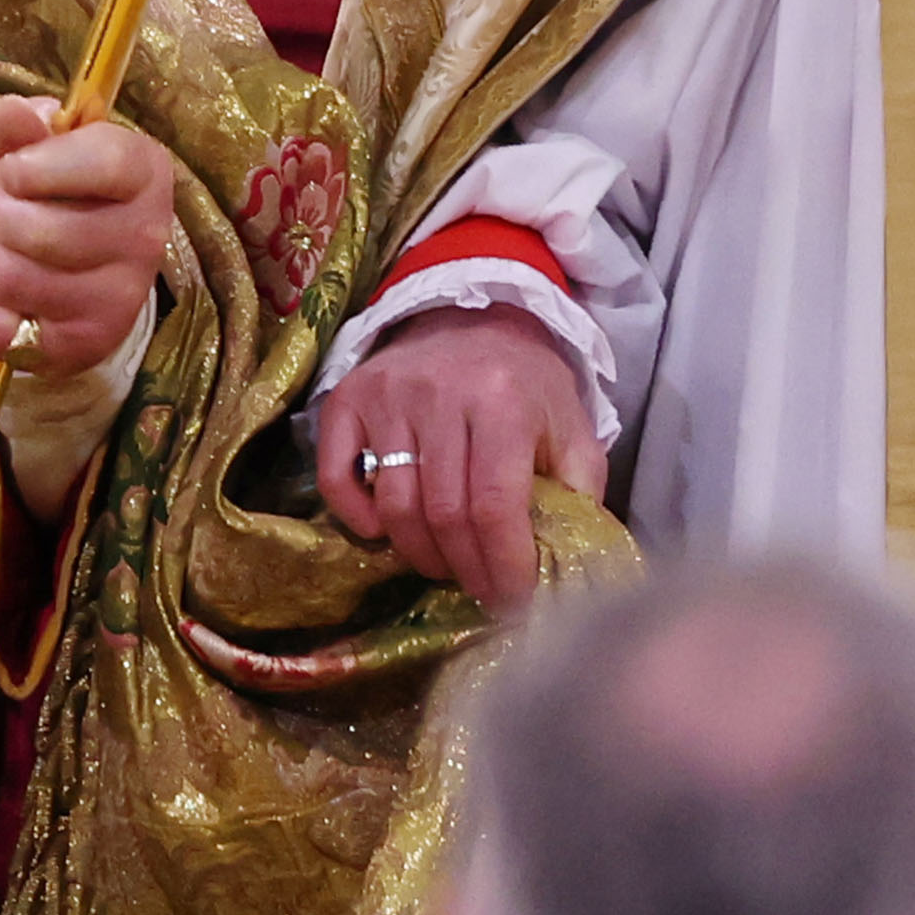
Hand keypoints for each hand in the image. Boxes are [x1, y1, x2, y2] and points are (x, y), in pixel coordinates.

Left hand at [0, 97, 174, 379]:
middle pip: (35, 226)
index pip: (102, 160)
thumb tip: (11, 111)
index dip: (38, 165)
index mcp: (145, 174)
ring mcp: (115, 302)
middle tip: (11, 214)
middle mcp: (143, 241)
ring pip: (5, 276)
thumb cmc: (64, 197)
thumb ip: (24, 129)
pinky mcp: (78, 348)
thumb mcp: (45, 152)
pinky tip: (0, 299)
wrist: (93, 283)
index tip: (16, 168)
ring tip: (4, 251)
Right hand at [313, 304, 605, 614]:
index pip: (495, 505)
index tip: (515, 599)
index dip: (503, 565)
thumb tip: (569, 564)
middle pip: (444, 513)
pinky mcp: (348, 397)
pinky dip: (354, 516)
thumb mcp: (572, 428)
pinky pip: (336, 475)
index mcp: (503, 403)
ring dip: (419, 554)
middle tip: (482, 591)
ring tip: (444, 565)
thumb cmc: (527, 384)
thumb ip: (579, 492)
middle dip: (466, 570)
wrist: (474, 315)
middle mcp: (439, 394)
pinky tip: (381, 532)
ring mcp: (387, 395)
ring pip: (394, 504)